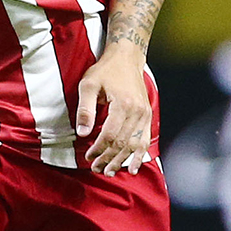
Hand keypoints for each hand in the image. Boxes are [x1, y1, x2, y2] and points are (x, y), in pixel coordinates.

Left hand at [76, 44, 153, 174]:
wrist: (126, 59)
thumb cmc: (105, 71)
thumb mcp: (88, 85)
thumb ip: (85, 110)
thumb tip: (83, 134)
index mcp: (123, 104)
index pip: (110, 135)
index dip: (99, 149)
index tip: (89, 157)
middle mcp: (138, 112)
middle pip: (123, 143)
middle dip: (109, 159)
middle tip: (97, 169)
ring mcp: (145, 115)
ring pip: (135, 145)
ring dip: (123, 161)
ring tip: (110, 171)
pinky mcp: (148, 116)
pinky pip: (145, 140)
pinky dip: (139, 155)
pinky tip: (132, 167)